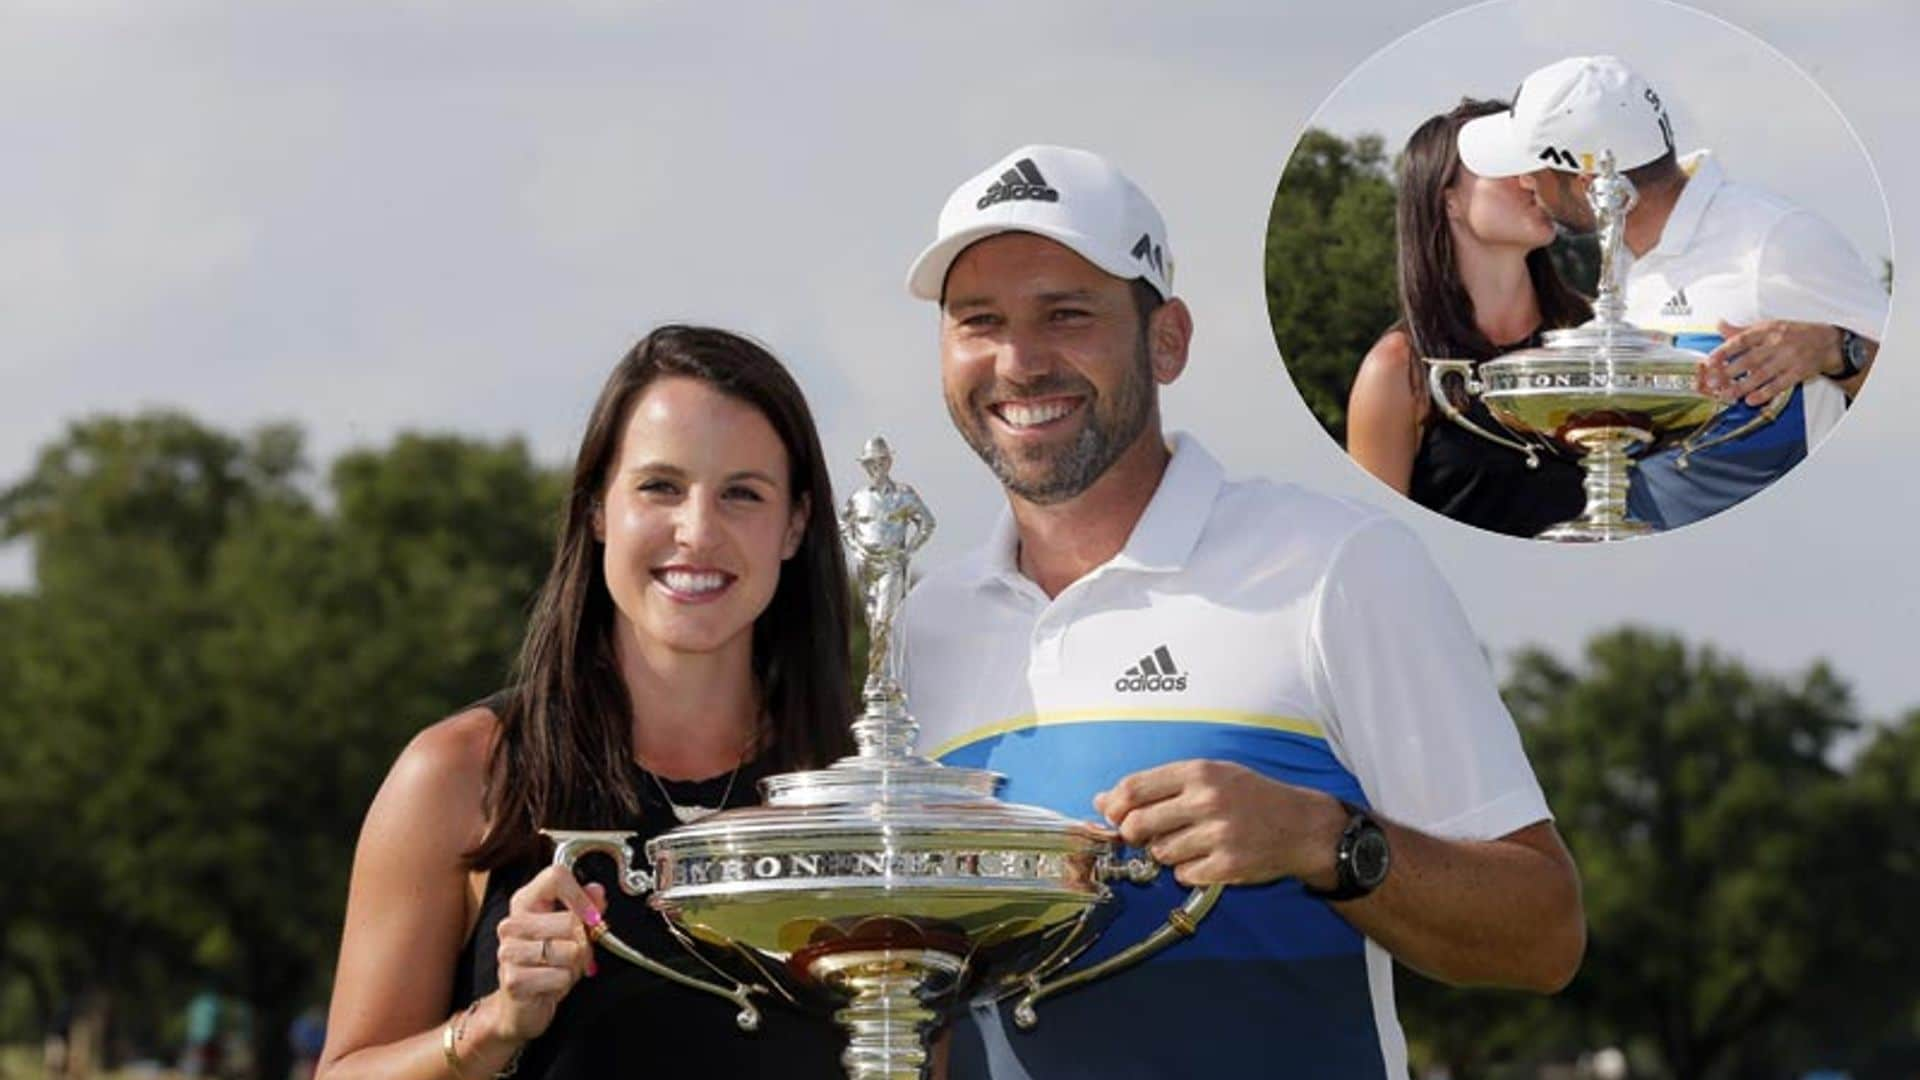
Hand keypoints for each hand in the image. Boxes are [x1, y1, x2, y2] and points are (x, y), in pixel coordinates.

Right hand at [490, 866, 607, 1042]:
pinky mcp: (513, 979)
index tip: (593, 917)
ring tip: (561, 969)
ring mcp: (508, 951)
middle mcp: (512, 923)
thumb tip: (597, 890)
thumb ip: (586, 909)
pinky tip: (551, 984)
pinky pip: (561, 976)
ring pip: (570, 950)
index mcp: (525, 902)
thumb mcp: (570, 933)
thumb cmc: (546, 965)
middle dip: (584, 943)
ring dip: (575, 965)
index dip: (582, 896)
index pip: (555, 876)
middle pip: (570, 920)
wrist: (519, 1006)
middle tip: (578, 955)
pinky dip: (565, 983)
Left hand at [1092, 760, 1346, 887]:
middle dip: (1133, 834)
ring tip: (1191, 842)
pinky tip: (1208, 858)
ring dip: (1166, 853)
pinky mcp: (1227, 866)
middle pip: (1137, 825)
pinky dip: (1188, 871)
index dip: (1114, 806)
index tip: (1113, 815)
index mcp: (1198, 772)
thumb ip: (1157, 785)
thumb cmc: (1251, 796)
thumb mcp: (1209, 775)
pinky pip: (1183, 875)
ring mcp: (1218, 835)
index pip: (1133, 789)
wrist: (1301, 825)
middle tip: (1148, 834)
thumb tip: (1103, 801)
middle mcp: (1206, 801)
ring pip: (1159, 853)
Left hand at [1698, 319, 1839, 406]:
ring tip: (1727, 395)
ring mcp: (1789, 359)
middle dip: (1729, 372)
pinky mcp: (1798, 372)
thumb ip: (1742, 331)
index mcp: (1767, 330)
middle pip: (1750, 359)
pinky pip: (1779, 385)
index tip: (1710, 360)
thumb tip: (1719, 325)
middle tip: (1712, 383)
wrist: (1828, 342)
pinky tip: (1751, 400)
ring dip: (1742, 386)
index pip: (1742, 340)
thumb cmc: (1794, 334)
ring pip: (1762, 374)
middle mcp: (1777, 343)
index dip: (1725, 350)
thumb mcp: (1769, 327)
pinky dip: (1765, 393)